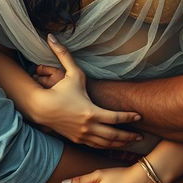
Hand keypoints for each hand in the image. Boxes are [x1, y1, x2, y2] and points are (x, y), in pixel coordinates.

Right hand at [32, 34, 141, 148]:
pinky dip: (107, 147)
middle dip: (129, 137)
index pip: (115, 118)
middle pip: (114, 136)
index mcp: (91, 111)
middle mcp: (88, 126)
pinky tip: (114, 145)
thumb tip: (52, 35)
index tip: (139, 115)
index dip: (129, 117)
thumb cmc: (59, 89)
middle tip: (142, 136)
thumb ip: (65, 54)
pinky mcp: (78, 139)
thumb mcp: (69, 72)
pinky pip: (96, 146)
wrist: (41, 109)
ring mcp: (83, 135)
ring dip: (120, 144)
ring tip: (132, 142)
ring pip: (105, 144)